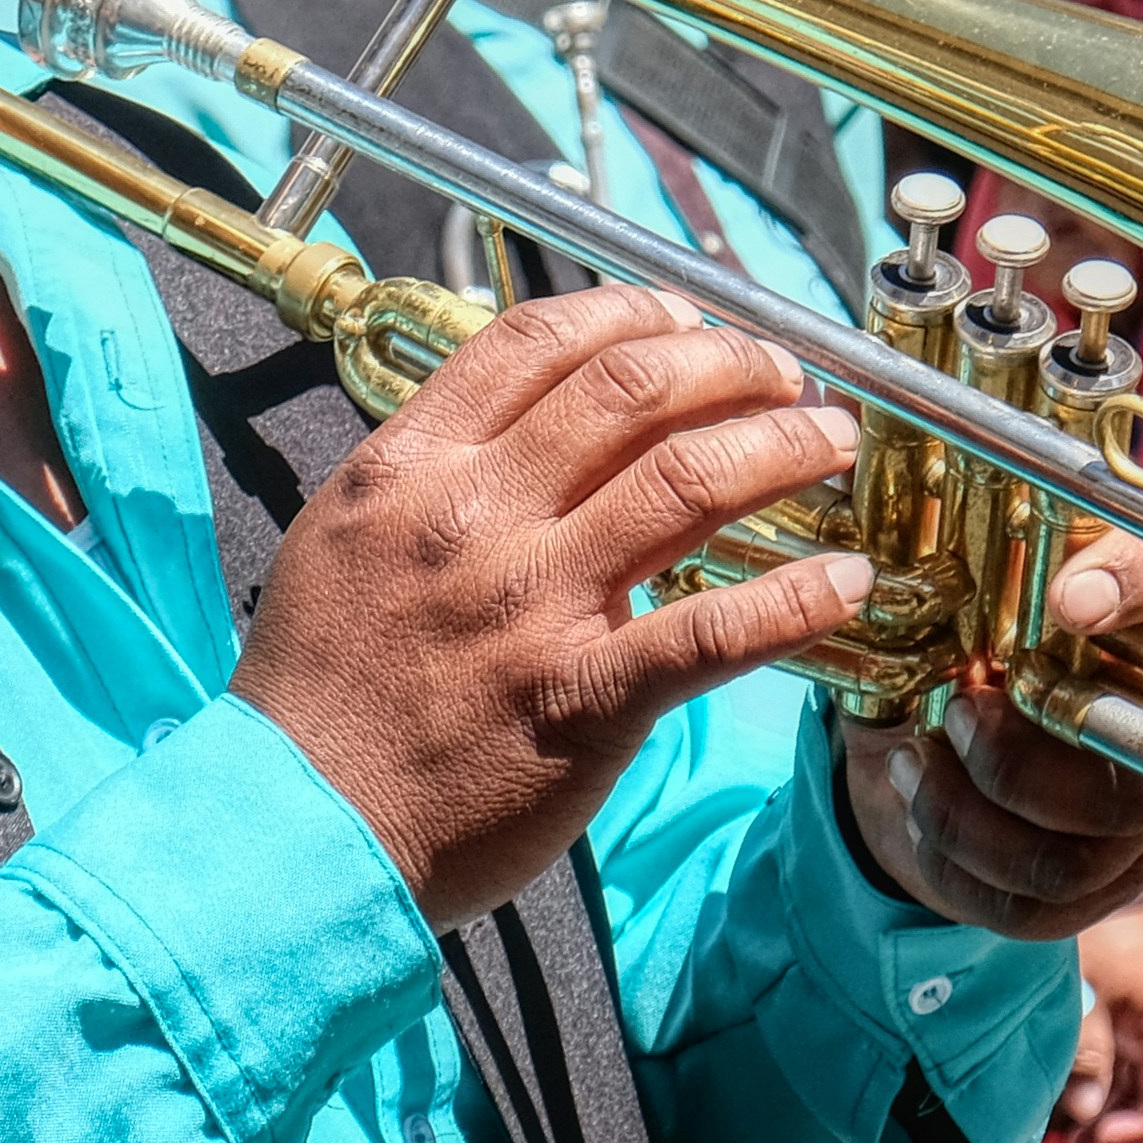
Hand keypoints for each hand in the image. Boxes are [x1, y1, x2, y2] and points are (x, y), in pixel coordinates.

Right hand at [235, 288, 873, 927]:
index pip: (536, 342)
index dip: (636, 314)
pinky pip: (712, 632)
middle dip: (731, 363)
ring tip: (832, 441)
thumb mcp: (345, 542)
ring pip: (688, 482)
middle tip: (783, 375)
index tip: (690, 319)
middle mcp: (473, 518)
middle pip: (632, 390)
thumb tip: (536, 437)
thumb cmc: (318, 697)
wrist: (295, 829)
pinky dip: (796, 599)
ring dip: (783, 447)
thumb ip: (435, 480)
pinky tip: (847, 581)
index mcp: (410, 468)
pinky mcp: (582, 701)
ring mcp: (531, 607)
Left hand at [836, 534, 1142, 940]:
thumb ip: (938, 585)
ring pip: (1061, 861)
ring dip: (961, 817)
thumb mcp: (921, 609)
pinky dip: (949, 861)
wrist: (916, 751)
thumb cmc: (939, 662)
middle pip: (1125, 779)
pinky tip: (918, 816)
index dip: (1129, 587)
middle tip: (951, 715)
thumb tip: (929, 577)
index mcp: (1121, 626)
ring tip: (912, 766)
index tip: (1068, 600)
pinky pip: (1019, 906)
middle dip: (1012, 761)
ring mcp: (1131, 829)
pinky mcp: (1086, 895)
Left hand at [1067, 897, 1142, 1142]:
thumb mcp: (1081, 985)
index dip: (1141, 1125)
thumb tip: (1085, 1113)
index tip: (1100, 1139)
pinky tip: (1072, 1114)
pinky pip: (1121, 1066)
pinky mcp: (1120, 1012)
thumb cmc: (1085, 922)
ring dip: (1110, 1119)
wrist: (1079, 874)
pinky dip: (1101, 1092)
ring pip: (1139, 1086)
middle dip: (1127, 1135)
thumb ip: (1085, 1048)